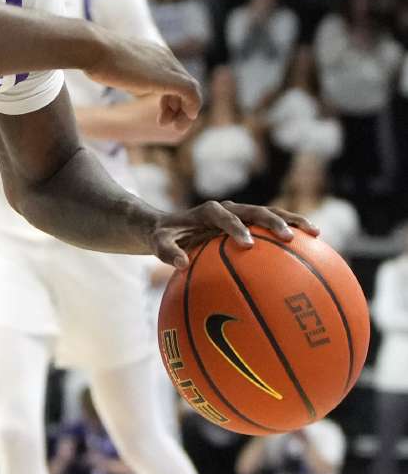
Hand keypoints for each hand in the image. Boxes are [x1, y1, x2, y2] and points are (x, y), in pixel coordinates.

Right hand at [83, 32, 201, 132]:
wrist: (94, 49)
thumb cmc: (96, 58)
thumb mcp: (113, 65)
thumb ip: (122, 71)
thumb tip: (111, 73)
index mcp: (153, 54)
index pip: (171, 77)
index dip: (168, 98)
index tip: (159, 114)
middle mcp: (165, 58)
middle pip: (183, 83)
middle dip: (178, 106)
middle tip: (166, 123)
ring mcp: (169, 66)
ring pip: (191, 89)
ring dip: (185, 111)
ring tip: (174, 126)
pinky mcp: (170, 78)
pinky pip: (192, 93)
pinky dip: (192, 107)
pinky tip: (185, 119)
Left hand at [149, 201, 319, 268]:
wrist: (169, 226)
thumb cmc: (163, 237)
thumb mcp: (158, 244)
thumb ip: (166, 252)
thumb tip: (180, 264)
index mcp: (207, 211)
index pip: (224, 216)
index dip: (236, 227)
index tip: (248, 244)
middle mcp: (228, 208)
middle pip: (255, 210)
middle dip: (273, 221)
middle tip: (290, 237)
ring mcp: (241, 214)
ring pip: (271, 213)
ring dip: (292, 221)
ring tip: (315, 233)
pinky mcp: (250, 222)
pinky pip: (273, 226)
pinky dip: (292, 231)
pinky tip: (314, 247)